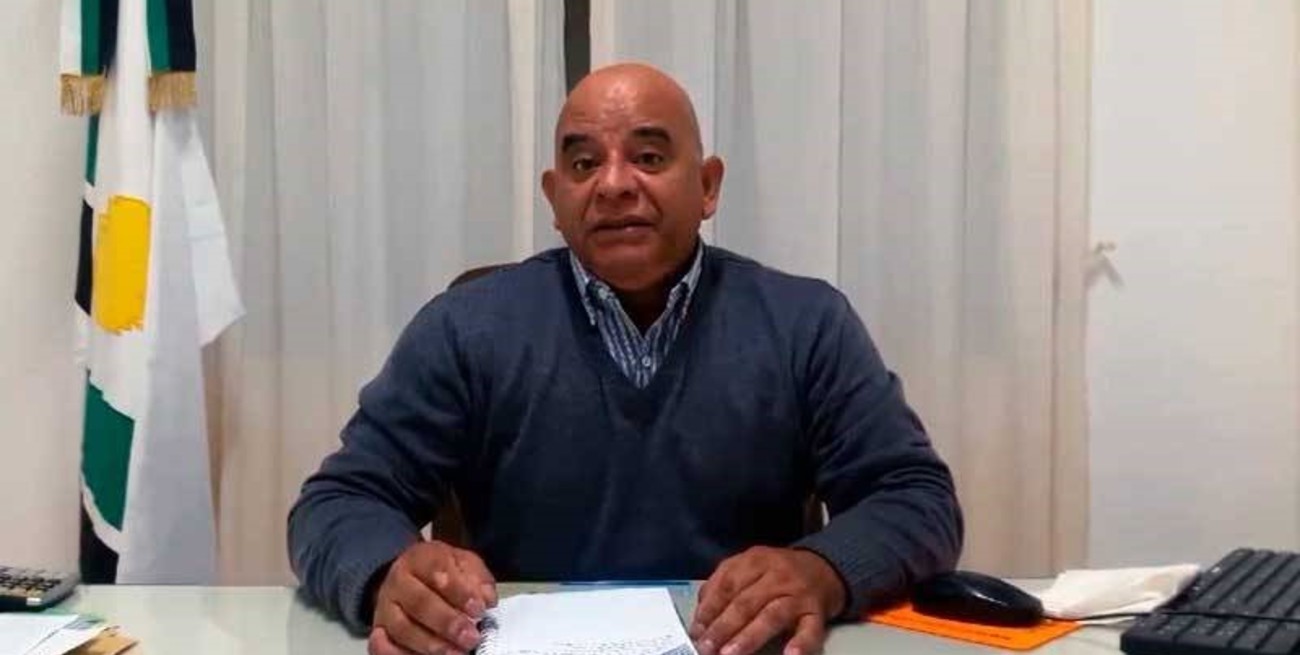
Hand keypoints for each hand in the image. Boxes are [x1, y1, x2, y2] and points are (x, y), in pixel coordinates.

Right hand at [369, 540, 497, 654]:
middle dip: (447, 622)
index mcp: (420, 558)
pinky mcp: (379, 629)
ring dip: (431, 644)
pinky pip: (383, 646)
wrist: (410, 577)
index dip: (459, 592)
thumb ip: (477, 578)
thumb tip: (486, 599)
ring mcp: (385, 607)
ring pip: (402, 628)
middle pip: (419, 602)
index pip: (437, 571)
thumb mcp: (463, 563)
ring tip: (457, 653)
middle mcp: (398, 581)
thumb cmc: (442, 571)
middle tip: (471, 637)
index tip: (479, 609)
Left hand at [690, 547, 845, 654]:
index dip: (709, 609)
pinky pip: (810, 630)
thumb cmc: (780, 572)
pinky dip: (800, 644)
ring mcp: (798, 594)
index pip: (727, 585)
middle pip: (746, 602)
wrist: (825, 568)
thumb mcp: (751, 566)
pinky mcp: (817, 613)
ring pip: (772, 615)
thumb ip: (725, 584)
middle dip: (723, 627)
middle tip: (707, 647)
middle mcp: (777, 576)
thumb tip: (701, 617)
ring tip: (731, 653)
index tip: (696, 631)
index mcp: (756, 561)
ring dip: (749, 637)